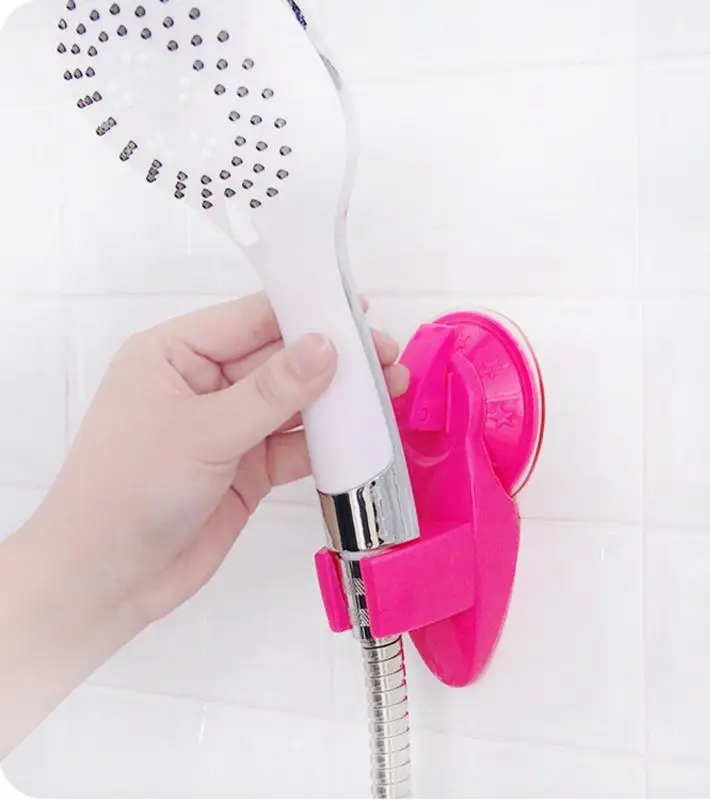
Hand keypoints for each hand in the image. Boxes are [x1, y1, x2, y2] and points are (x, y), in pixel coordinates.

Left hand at [36, 293, 407, 625]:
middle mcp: (204, 384)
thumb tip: (325, 347)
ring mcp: (228, 429)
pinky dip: (327, 444)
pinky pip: (295, 447)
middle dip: (332, 360)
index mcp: (176, 354)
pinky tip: (362, 437)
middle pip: (280, 360)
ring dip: (337, 402)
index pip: (251, 319)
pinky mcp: (247, 470)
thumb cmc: (127, 491)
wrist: (105, 580)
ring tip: (389, 391)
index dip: (305, 312)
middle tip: (386, 357)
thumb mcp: (203, 432)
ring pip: (293, 404)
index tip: (357, 310)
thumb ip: (271, 392)